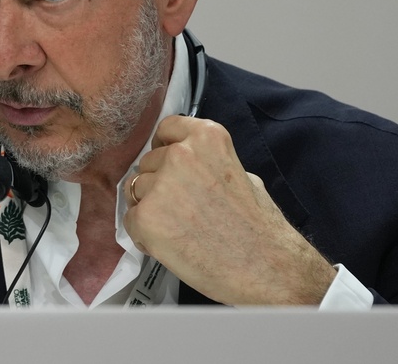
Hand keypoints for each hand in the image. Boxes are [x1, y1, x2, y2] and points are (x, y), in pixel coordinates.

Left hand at [122, 116, 334, 304]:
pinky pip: (131, 219)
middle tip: (182, 209)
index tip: (169, 163)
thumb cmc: (259, 227)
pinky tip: (170, 245)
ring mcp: (160, 185)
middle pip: (149, 162)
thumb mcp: (241, 174)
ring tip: (179, 229)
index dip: (165, 148)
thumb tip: (187, 166)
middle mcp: (179, 154)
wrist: (265, 269)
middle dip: (159, 182)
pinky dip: (144, 233)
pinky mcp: (146, 218)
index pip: (167, 128)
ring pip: (136, 190)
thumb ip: (208, 163)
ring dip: (150, 207)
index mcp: (206, 137)